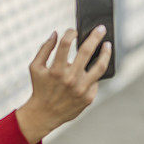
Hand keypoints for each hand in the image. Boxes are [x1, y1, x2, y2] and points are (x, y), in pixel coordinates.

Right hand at [17, 26, 111, 142]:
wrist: (44, 114)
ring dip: (106, 53)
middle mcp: (70, 79)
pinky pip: (95, 81)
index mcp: (56, 70)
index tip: (74, 30)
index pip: (65, 44)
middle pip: (86, 51)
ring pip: (100, 67)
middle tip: (101, 28)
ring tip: (108, 45)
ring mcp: (81, 89)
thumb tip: (55, 33)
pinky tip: (95, 67)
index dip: (70, 33)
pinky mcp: (88, 98)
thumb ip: (44, 49)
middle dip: (95, 36)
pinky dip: (95, 73)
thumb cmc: (40, 88)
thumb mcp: (35, 67)